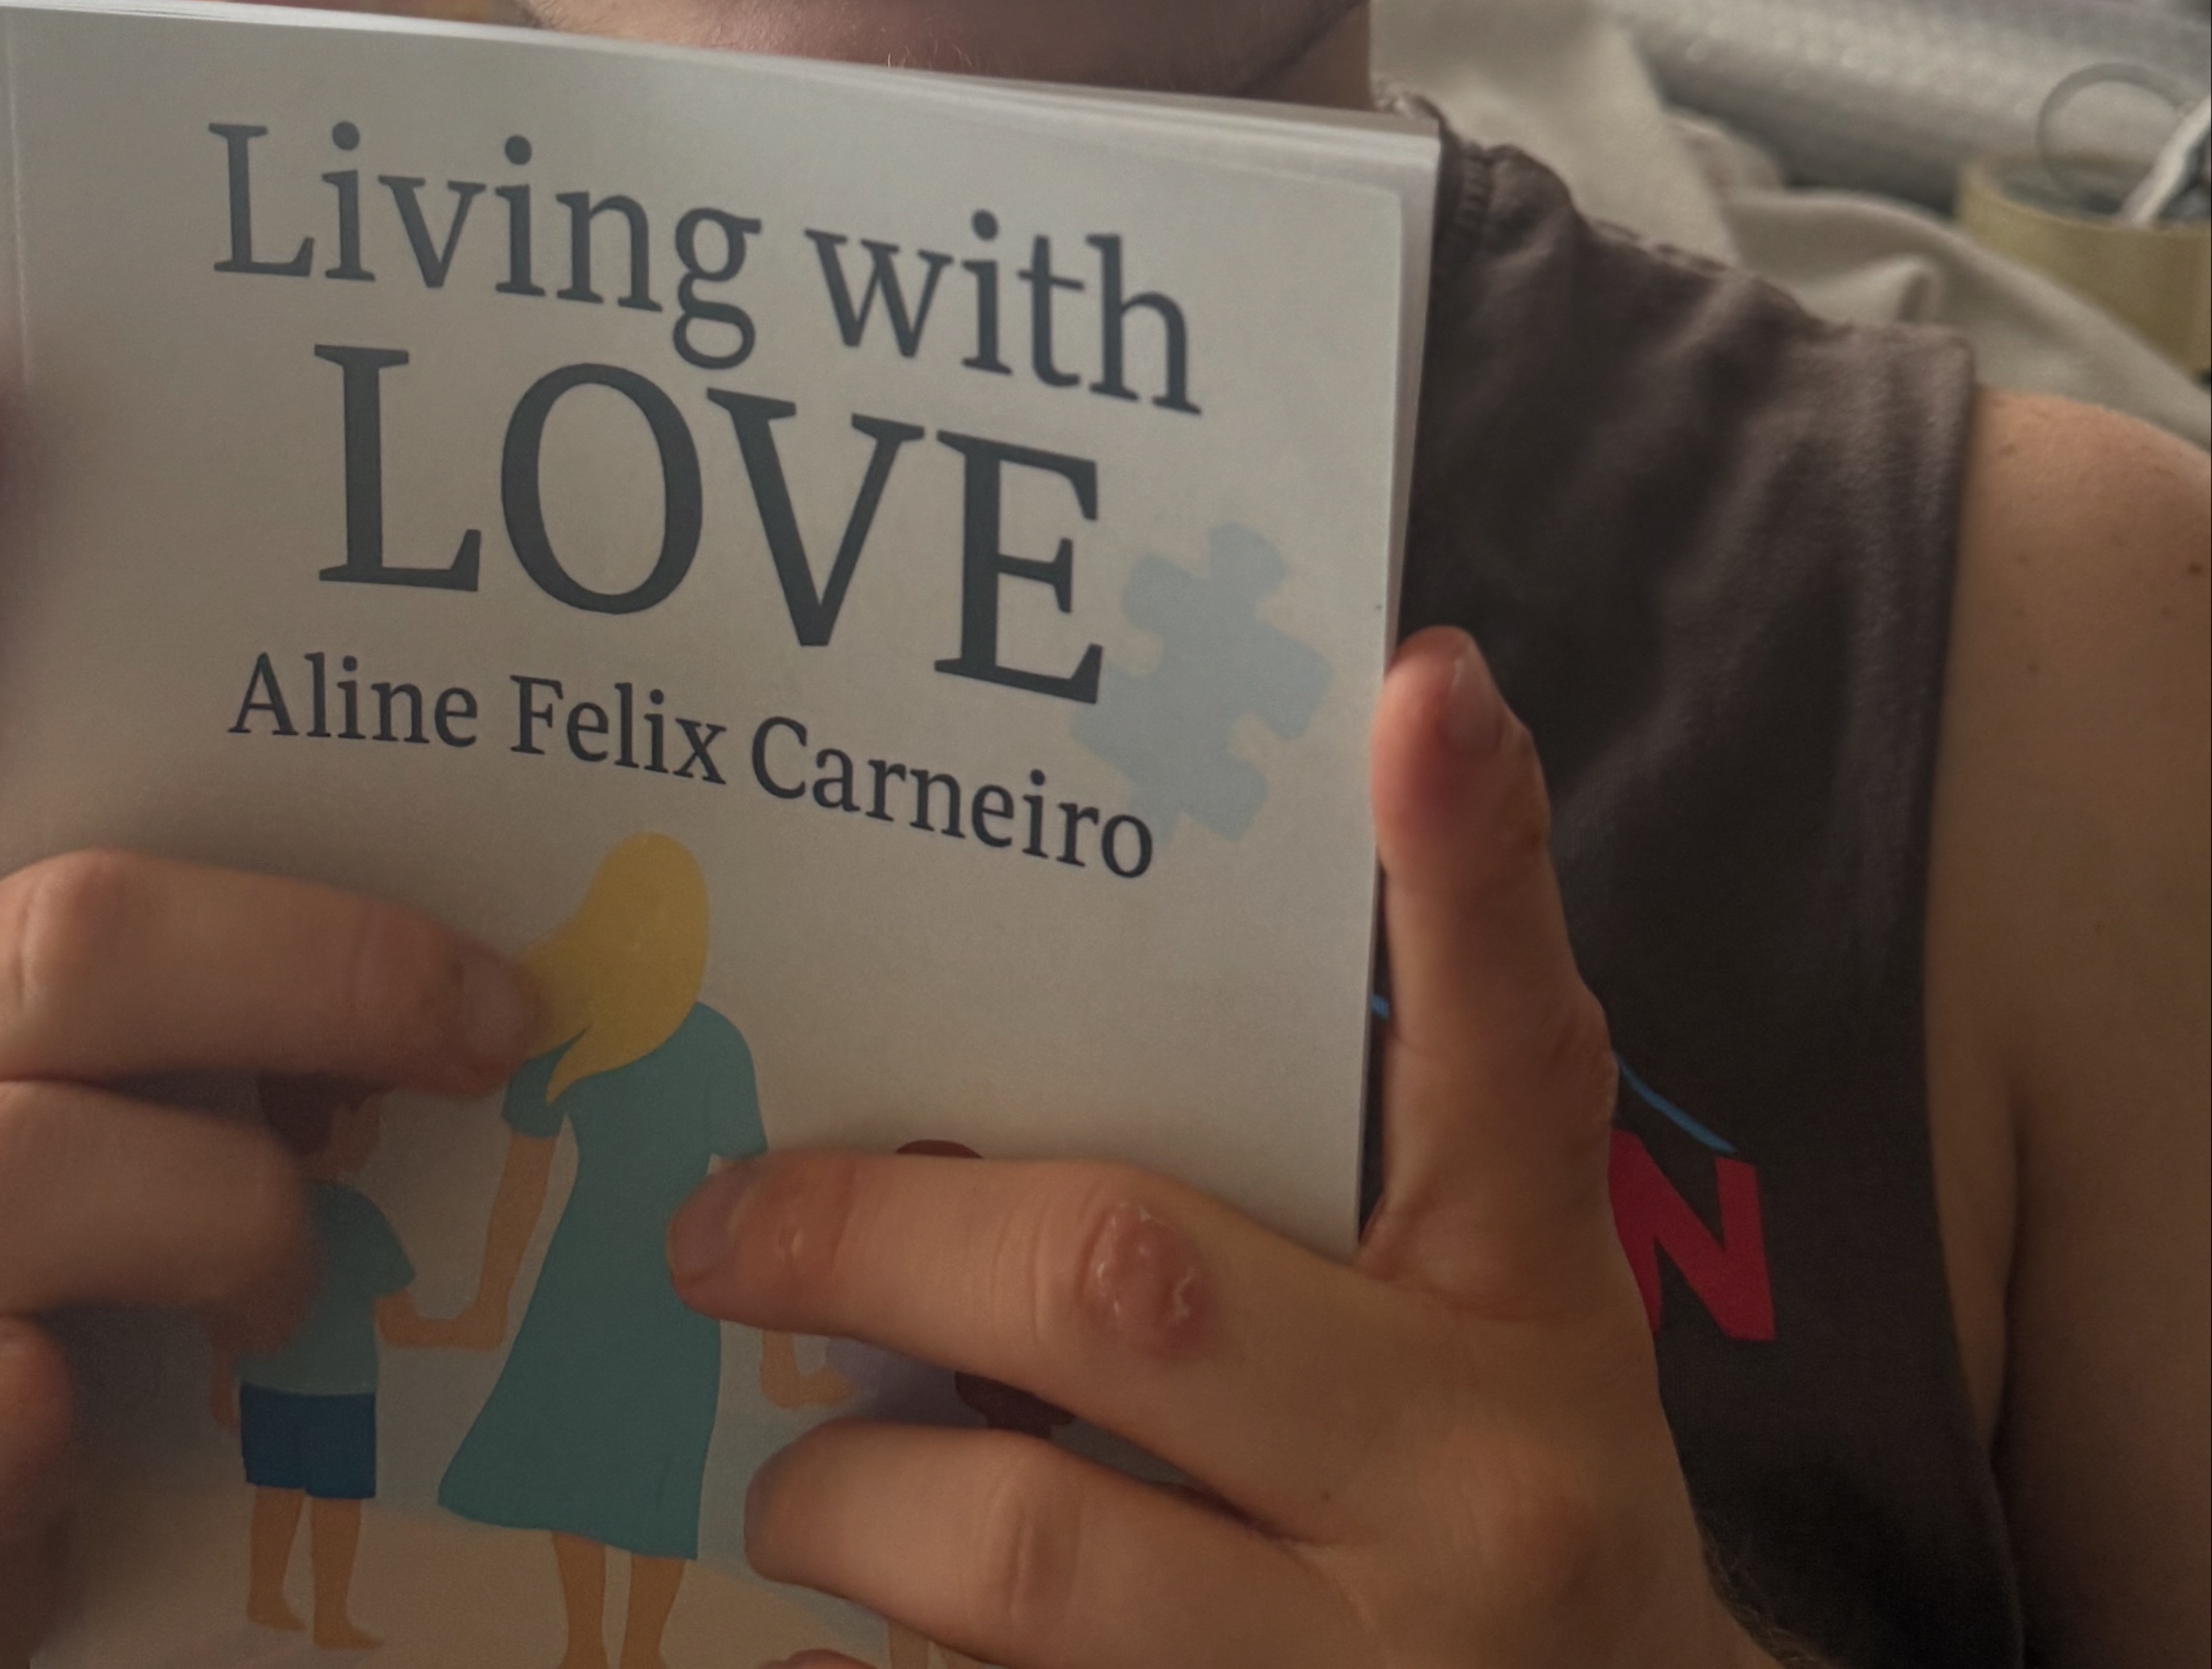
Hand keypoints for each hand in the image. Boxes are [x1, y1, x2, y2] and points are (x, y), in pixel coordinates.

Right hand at [0, 347, 538, 1668]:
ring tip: (297, 1270)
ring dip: (229, 1208)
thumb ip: (212, 978)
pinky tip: (90, 1420)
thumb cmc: (25, 1272)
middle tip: (489, 1021)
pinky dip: (56, 1401)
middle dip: (305, 963)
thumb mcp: (97, 1090)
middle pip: (48, 937)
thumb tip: (486, 926)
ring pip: (22, 1152)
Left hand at [667, 630, 1770, 1668]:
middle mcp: (1472, 1479)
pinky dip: (889, 1664)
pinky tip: (859, 1635)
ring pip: (1024, 1545)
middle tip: (724, 1230)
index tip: (1416, 683)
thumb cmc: (1497, 1494)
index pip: (1510, 1051)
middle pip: (1125, 1285)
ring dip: (852, 1497)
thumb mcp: (1482, 1320)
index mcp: (1529, 1300)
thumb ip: (1322, 1165)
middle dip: (879, 1241)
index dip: (1471, 865)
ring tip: (798, 1479)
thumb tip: (1050, 1013)